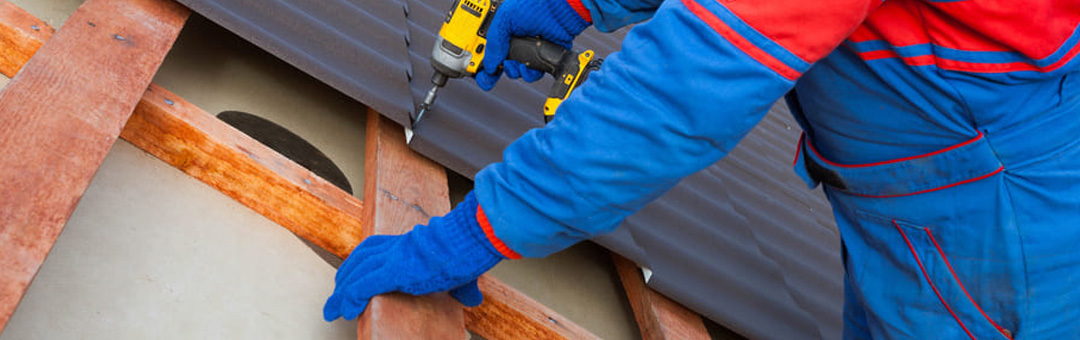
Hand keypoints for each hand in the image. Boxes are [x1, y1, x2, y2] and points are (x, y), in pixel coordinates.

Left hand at [323, 193, 504, 320]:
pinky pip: (363, 286)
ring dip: (341, 294)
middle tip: (336, 296)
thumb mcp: (464, 270)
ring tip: (333, 311)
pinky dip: (350, 299)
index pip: (373, 247)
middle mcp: (396, 247)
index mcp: (409, 242)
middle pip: (359, 259)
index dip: (359, 263)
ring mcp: (394, 258)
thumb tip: (473, 299)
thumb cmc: (471, 250)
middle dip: (344, 278)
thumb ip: (463, 287)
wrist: (472, 238)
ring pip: (356, 274)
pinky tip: (345, 311)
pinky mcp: (395, 271)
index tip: (351, 277)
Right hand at [475, 0, 590, 89]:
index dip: (480, 62)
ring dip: (513, 72)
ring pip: (516, 71)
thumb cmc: (532, 5)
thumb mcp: (504, 19)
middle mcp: (515, 41)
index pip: (487, 50)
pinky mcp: (544, 55)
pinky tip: (528, 66)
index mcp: (502, 31)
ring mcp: (530, 49)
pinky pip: (533, 72)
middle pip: (500, 64)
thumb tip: (489, 65)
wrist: (559, 6)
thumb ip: (494, 42)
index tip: (475, 72)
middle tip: (492, 73)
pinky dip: (529, 73)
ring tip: (514, 64)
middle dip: (496, 71)